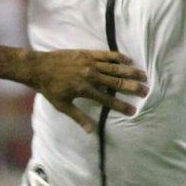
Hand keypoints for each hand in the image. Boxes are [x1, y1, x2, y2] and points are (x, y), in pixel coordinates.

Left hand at [27, 50, 147, 132]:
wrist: (38, 67)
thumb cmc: (50, 88)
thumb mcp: (63, 106)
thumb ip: (79, 117)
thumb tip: (91, 131)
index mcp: (85, 90)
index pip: (108, 100)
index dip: (122, 106)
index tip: (133, 111)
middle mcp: (90, 76)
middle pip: (116, 82)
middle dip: (132, 88)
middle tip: (146, 91)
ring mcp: (89, 63)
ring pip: (115, 67)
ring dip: (130, 71)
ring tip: (143, 75)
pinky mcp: (87, 53)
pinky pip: (106, 54)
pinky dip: (118, 57)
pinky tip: (128, 59)